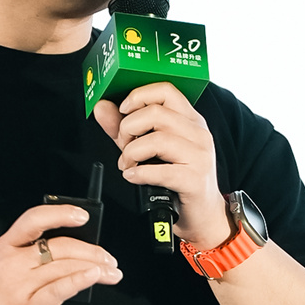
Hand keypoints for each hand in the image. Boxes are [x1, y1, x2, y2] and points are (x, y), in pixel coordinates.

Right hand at [0, 204, 120, 304]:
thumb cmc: (3, 297)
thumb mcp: (11, 267)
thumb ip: (38, 255)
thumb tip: (82, 250)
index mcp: (6, 246)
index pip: (33, 219)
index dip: (60, 214)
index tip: (83, 216)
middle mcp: (11, 263)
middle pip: (59, 246)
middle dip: (92, 251)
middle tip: (109, 259)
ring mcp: (18, 286)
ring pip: (65, 267)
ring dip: (95, 269)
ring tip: (111, 273)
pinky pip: (59, 289)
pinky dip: (80, 280)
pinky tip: (94, 277)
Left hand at [92, 84, 229, 248]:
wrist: (202, 214)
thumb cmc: (177, 178)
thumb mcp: (148, 149)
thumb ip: (125, 128)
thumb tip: (101, 107)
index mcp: (189, 119)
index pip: (165, 90)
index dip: (138, 96)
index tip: (123, 110)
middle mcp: (198, 133)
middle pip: (156, 113)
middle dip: (128, 128)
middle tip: (123, 145)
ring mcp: (199, 155)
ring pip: (157, 140)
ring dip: (132, 153)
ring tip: (127, 164)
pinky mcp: (195, 179)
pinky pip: (160, 171)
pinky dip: (139, 174)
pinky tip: (133, 177)